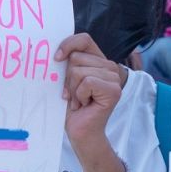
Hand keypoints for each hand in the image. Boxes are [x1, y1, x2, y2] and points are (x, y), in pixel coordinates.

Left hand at [55, 33, 125, 152]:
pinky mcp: (113, 90)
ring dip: (73, 89)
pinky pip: (86, 82)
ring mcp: (114, 78)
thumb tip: (56, 52)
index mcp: (98, 60)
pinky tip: (83, 104)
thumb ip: (68, 63)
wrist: (81, 132)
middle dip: (68, 78)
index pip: (84, 39)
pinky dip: (79, 95)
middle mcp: (109, 67)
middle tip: (73, 94)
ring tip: (78, 100)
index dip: (68, 44)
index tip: (57, 58)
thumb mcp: (67, 79)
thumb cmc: (72, 107)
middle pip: (77, 57)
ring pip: (79, 70)